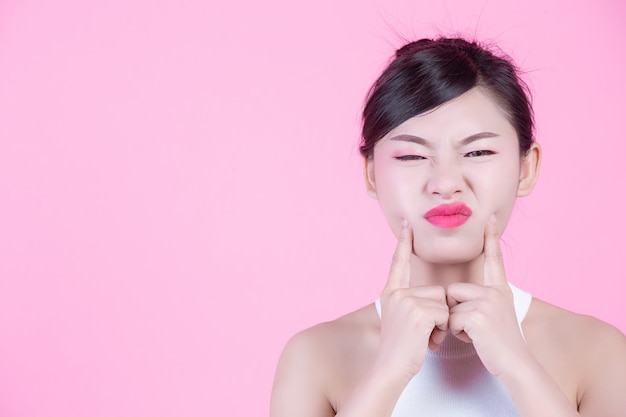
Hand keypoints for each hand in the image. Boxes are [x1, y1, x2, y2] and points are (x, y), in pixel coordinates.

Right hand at [376, 219, 448, 382]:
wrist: (390, 368)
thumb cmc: (401, 349)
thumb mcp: (402, 320)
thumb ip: (412, 304)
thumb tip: (436, 300)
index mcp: (392, 292)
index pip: (399, 263)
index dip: (403, 243)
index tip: (407, 224)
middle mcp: (397, 293)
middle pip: (436, 291)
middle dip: (438, 314)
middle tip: (423, 334)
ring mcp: (406, 301)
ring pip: (443, 303)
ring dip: (441, 324)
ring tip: (425, 338)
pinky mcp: (418, 312)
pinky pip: (444, 314)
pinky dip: (441, 331)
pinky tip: (427, 341)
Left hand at [446, 215, 529, 377]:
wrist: (515, 364)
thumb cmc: (500, 344)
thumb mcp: (496, 314)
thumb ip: (481, 300)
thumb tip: (455, 294)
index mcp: (500, 289)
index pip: (493, 259)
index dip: (491, 238)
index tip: (490, 217)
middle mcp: (495, 291)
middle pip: (454, 290)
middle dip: (456, 310)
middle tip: (477, 327)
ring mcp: (487, 302)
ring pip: (451, 305)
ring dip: (456, 323)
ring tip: (477, 334)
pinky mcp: (477, 315)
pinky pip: (451, 319)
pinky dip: (458, 333)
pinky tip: (476, 339)